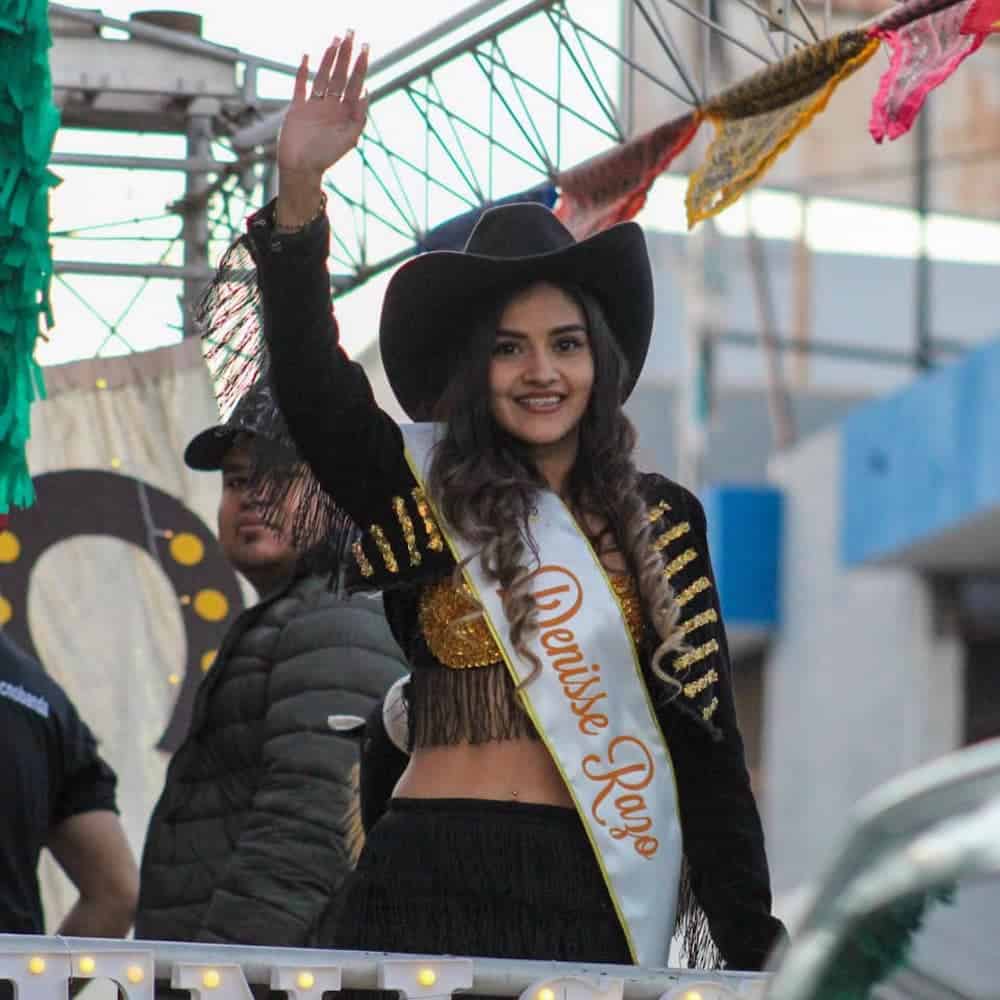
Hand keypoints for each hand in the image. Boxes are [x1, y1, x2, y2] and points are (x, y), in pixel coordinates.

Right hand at [276, 33, 368, 219]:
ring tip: (335, 40)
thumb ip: (359, 116)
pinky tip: (306, 56)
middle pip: (340, 76)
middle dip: (346, 56)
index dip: (360, 67)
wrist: (301, 168)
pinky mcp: (298, 108)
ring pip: (323, 76)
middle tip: (350, 34)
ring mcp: (314, 106)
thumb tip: (367, 91)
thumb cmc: (326, 157)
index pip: (355, 84)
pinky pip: (300, 85)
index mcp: (345, 114)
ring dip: (328, 59)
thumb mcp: (349, 139)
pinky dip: (302, 71)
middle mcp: (331, 107)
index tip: (365, 49)